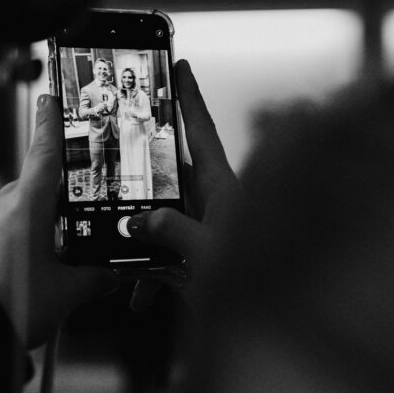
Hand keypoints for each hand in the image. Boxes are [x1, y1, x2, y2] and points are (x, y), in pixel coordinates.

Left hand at [0, 94, 118, 347]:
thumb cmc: (14, 304)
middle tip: (72, 231)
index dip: (50, 124)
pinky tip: (16, 275)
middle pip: (32, 190)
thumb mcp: (66, 293)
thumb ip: (93, 279)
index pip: (44, 153)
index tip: (49, 99)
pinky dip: (6, 246)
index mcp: (28, 204)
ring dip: (29, 230)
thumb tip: (110, 276)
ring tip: (45, 267)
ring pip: (10, 214)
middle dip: (52, 206)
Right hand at [126, 60, 241, 311]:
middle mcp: (214, 203)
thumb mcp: (208, 254)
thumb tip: (136, 220)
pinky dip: (148, 276)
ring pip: (162, 219)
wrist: (277, 327)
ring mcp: (206, 229)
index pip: (202, 131)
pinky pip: (165, 257)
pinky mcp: (200, 258)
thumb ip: (171, 232)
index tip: (178, 65)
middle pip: (171, 172)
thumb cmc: (263, 285)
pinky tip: (136, 300)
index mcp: (223, 188)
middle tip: (118, 146)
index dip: (190, 96)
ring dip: (139, 238)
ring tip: (115, 251)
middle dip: (143, 167)